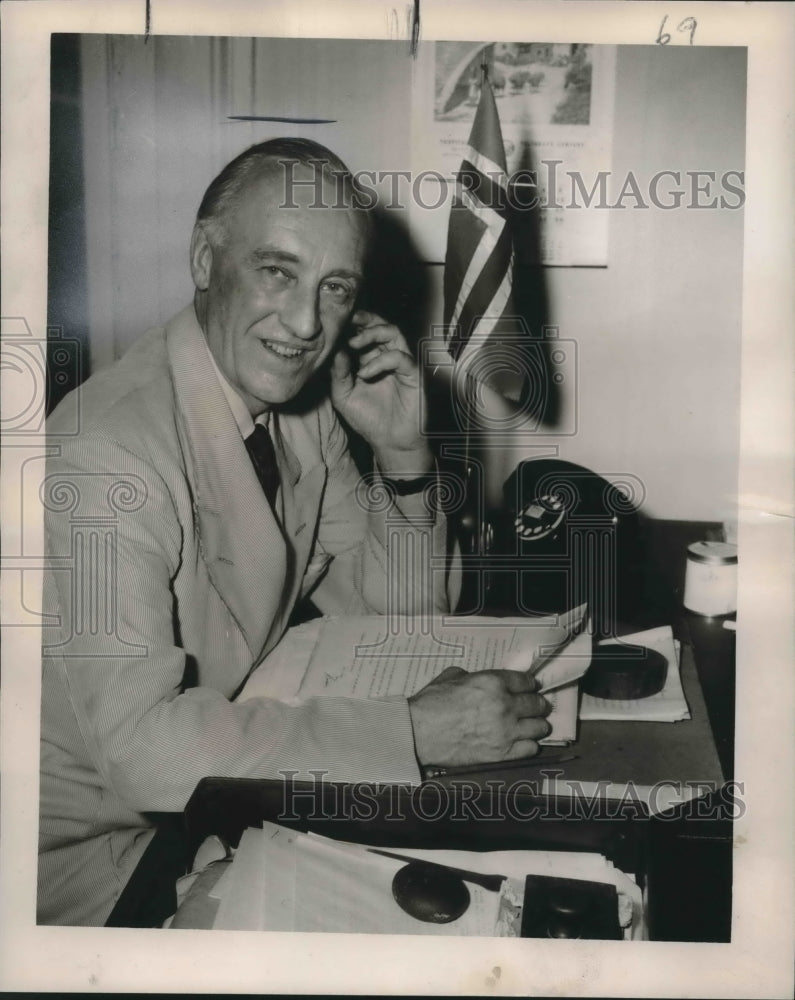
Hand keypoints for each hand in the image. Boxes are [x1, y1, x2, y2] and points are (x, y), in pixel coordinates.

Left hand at [330, 310, 431, 475]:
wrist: (390, 443)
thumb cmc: (368, 420)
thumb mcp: (344, 396)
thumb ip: (338, 373)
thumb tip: (334, 349)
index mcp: (371, 359)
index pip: (364, 332)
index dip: (351, 325)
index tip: (334, 323)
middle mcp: (387, 357)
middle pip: (381, 325)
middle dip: (364, 319)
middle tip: (347, 321)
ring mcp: (402, 364)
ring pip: (393, 333)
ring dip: (372, 333)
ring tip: (353, 343)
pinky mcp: (413, 375)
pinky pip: (400, 358)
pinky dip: (380, 362)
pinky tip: (364, 374)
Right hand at [407, 668, 551, 766]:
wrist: (419, 733)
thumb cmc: (431, 703)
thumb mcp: (452, 677)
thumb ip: (475, 677)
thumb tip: (482, 680)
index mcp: (493, 683)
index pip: (526, 682)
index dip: (530, 685)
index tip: (531, 688)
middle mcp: (504, 705)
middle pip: (537, 704)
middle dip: (538, 704)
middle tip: (537, 707)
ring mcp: (505, 731)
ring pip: (539, 727)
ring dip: (538, 725)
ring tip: (535, 726)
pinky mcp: (502, 753)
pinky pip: (530, 749)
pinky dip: (530, 745)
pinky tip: (525, 742)